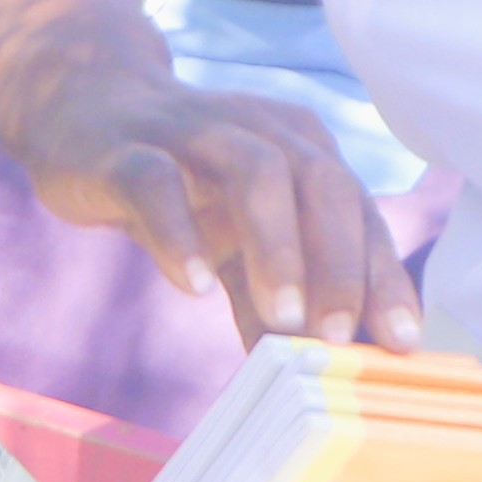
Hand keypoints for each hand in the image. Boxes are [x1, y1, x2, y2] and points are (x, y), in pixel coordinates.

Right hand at [7, 62, 417, 351]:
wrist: (81, 106)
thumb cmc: (176, 181)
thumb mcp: (230, 240)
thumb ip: (263, 299)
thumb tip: (305, 375)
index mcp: (298, 147)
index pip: (357, 210)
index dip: (382, 274)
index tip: (401, 340)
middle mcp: (257, 129)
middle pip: (321, 183)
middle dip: (340, 263)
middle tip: (338, 337)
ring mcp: (191, 132)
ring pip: (253, 173)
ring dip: (277, 247)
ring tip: (282, 318)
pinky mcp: (125, 148)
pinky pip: (157, 182)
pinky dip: (182, 234)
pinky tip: (195, 286)